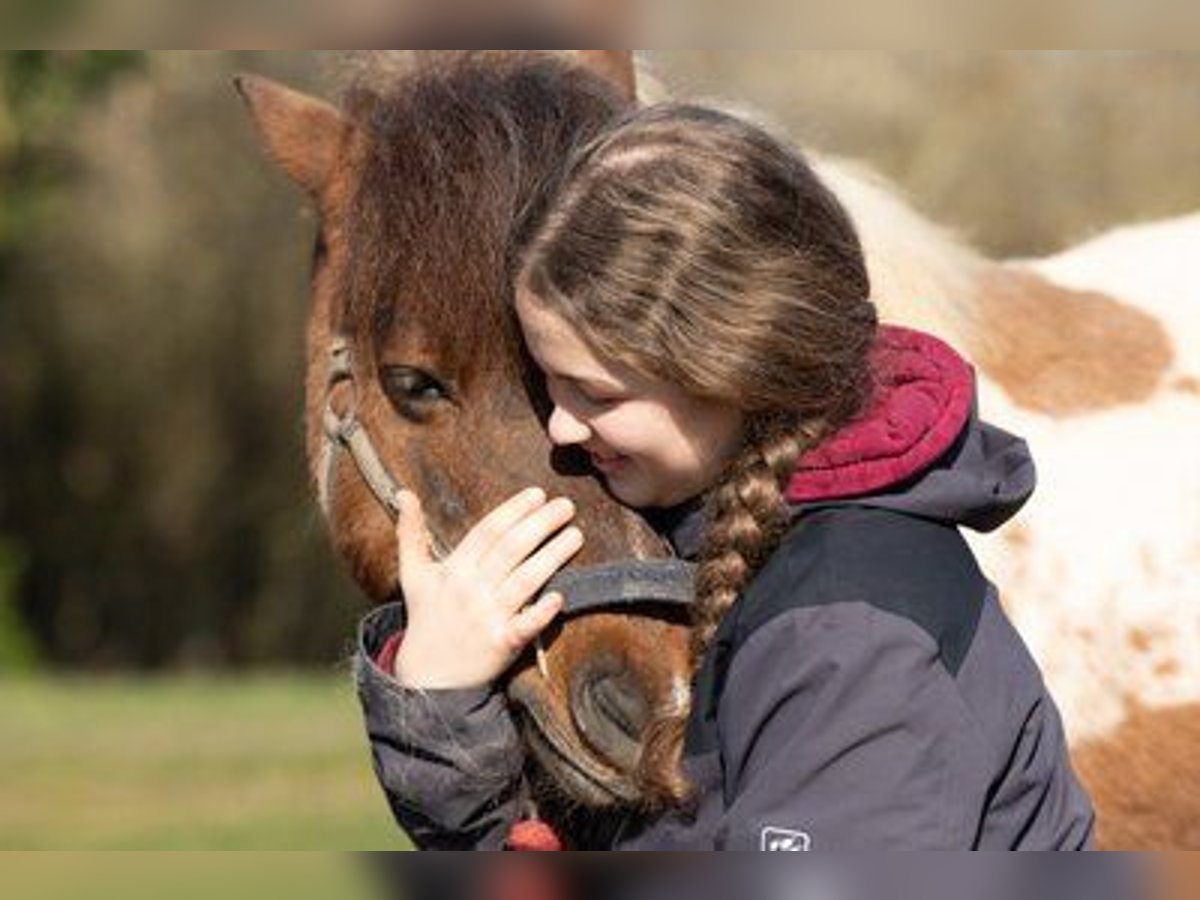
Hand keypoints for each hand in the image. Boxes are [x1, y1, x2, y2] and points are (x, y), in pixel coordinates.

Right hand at [391, 487, 582, 689]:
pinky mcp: (501, 645)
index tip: (538, 493)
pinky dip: (541, 612)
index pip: (488, 531)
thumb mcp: (413, 574)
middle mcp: (471, 590)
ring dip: (552, 556)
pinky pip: (524, 626)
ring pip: (524, 580)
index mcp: (454, 570)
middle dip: (540, 524)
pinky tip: (560, 596)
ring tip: (576, 535)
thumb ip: (410, 532)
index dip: (513, 510)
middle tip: (566, 505)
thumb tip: (403, 492)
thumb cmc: (426, 618)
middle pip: (510, 549)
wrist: (428, 677)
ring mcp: (486, 618)